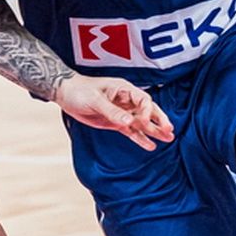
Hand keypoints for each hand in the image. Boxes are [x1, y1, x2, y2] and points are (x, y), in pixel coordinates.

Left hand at [55, 76, 173, 151]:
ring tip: (168, 139)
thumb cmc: (79, 90)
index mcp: (124, 89)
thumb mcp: (95, 100)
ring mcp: (122, 112)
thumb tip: (129, 122)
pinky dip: (140, 138)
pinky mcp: (116, 123)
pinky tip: (150, 146)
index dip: (146, 112)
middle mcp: (126, 100)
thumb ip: (112, 111)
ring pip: (142, 122)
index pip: (143, 100)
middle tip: (169, 131)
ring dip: (154, 130)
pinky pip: (131, 131)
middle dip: (159, 120)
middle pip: (148, 110)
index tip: (143, 122)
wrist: (66, 93)